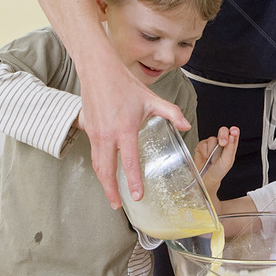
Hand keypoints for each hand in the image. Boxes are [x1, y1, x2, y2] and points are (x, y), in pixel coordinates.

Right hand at [77, 56, 188, 208]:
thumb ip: (171, 113)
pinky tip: (105, 173)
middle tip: (118, 205)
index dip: (133, 181)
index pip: (130, 162)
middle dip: (111, 191)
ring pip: (97, 165)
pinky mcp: (88, 130)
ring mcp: (95, 134)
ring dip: (103, 182)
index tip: (137, 196)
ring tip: (111, 195)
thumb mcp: (151, 99)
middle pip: (106, 171)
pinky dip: (99, 167)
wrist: (98, 70)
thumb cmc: (124, 84)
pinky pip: (94, 154)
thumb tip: (187, 125)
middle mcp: (107, 135)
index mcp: (125, 129)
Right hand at [194, 126, 238, 203]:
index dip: (234, 131)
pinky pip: (203, 143)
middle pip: (223, 131)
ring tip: (211, 158)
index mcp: (230, 147)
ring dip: (212, 149)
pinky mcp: (202, 146)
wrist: (205, 179)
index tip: (234, 131)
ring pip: (212, 138)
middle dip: (223, 135)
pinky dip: (204, 151)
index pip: (233, 134)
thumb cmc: (218, 172)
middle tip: (223, 142)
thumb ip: (230, 148)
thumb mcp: (227, 161)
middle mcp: (221, 144)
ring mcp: (211, 145)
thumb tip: (232, 136)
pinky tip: (205, 157)